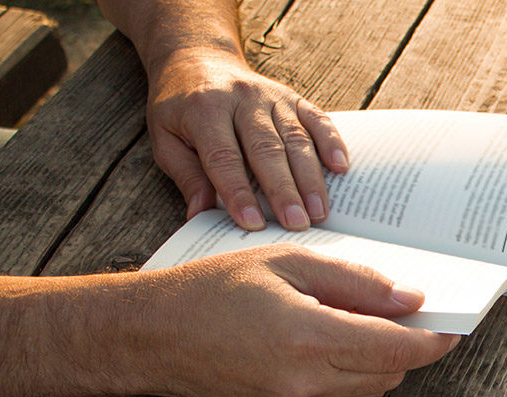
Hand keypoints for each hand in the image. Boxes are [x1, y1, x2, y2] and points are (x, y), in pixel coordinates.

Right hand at [139, 245, 459, 396]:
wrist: (153, 337)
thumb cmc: (216, 290)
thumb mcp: (289, 263)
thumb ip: (357, 284)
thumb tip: (411, 300)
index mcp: (309, 338)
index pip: (398, 350)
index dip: (432, 341)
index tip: (452, 329)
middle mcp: (305, 384)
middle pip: (390, 374)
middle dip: (404, 347)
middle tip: (402, 316)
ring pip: (368, 392)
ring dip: (375, 364)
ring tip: (346, 327)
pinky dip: (344, 379)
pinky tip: (315, 350)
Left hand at [145, 50, 349, 230]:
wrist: (197, 60)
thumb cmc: (181, 109)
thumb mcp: (166, 140)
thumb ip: (186, 176)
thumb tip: (200, 214)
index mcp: (204, 110)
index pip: (225, 157)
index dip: (239, 192)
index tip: (253, 224)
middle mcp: (242, 99)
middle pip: (267, 150)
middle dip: (284, 190)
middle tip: (297, 225)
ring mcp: (271, 97)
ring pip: (296, 138)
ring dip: (310, 178)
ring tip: (319, 212)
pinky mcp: (292, 97)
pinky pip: (317, 119)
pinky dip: (331, 142)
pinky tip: (340, 168)